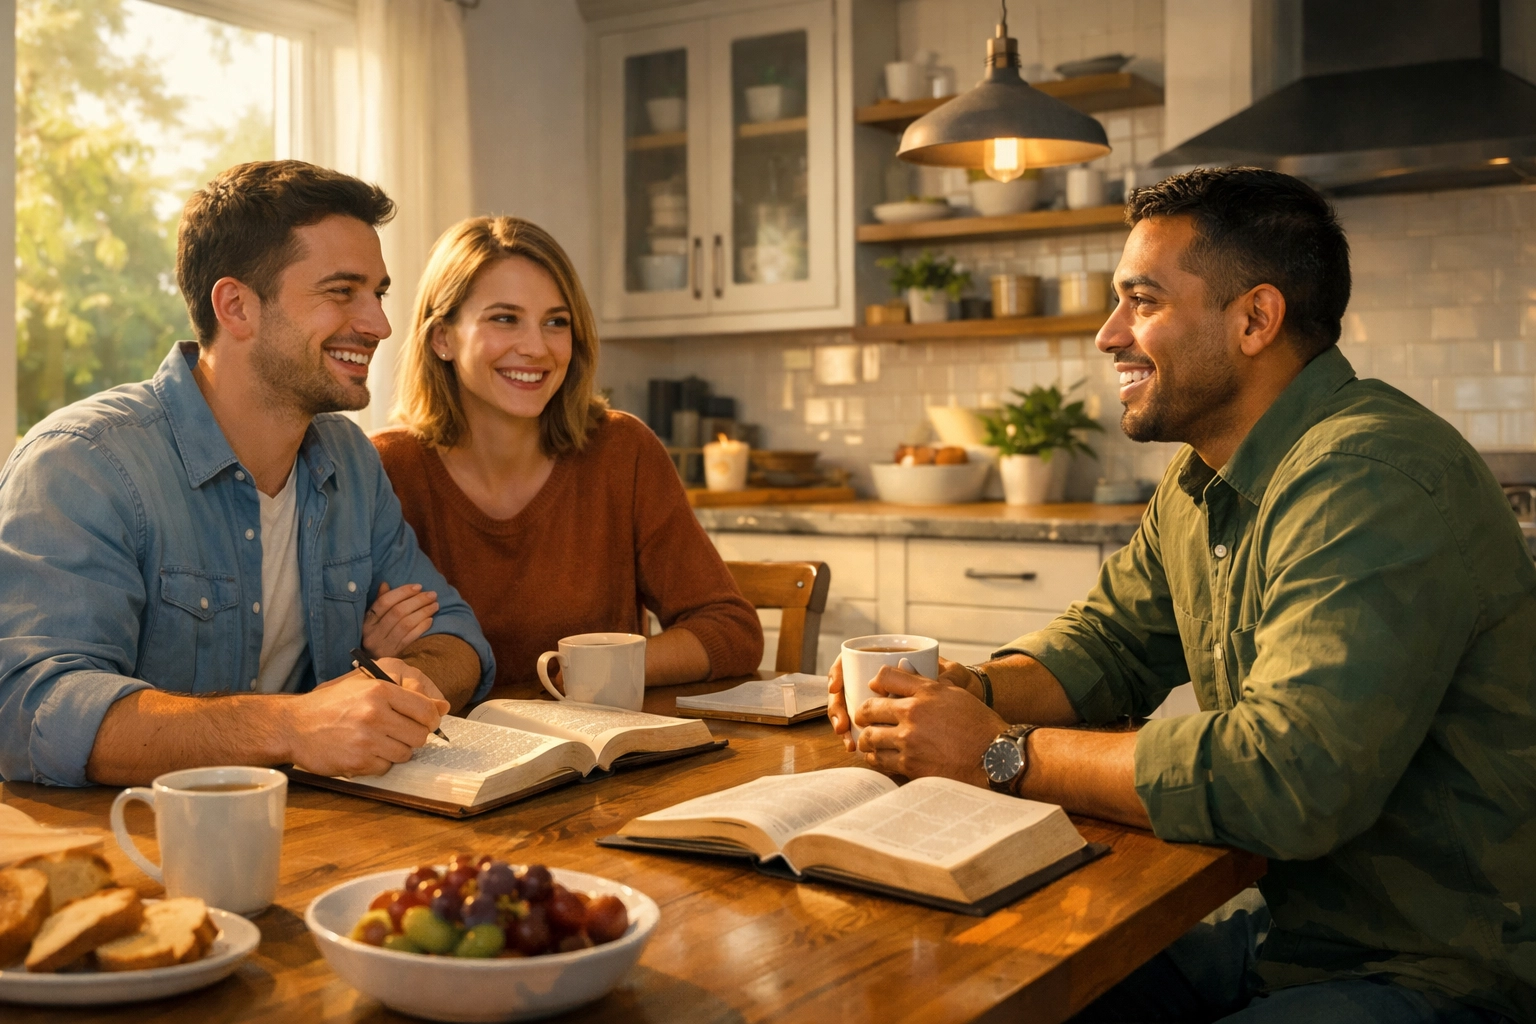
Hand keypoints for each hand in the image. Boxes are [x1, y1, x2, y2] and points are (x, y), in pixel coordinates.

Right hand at [283, 669, 449, 777]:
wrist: (293, 726)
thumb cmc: (332, 705)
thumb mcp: (366, 688)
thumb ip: (406, 695)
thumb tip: (443, 706)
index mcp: (380, 690)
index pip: (426, 709)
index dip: (430, 719)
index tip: (425, 723)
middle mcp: (375, 714)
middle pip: (419, 735)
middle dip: (412, 737)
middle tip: (396, 733)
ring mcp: (366, 740)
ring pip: (405, 754)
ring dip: (395, 751)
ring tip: (376, 742)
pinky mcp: (357, 762)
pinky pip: (385, 768)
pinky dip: (378, 763)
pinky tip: (363, 752)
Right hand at [361, 582, 437, 657]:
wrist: (373, 668)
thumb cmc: (376, 636)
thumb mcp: (373, 620)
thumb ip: (379, 602)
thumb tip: (385, 584)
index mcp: (367, 622)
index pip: (384, 602)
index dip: (402, 592)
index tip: (418, 586)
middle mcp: (373, 634)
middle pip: (397, 612)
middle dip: (417, 601)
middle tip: (432, 594)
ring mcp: (383, 646)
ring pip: (405, 624)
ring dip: (423, 612)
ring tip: (435, 605)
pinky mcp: (394, 655)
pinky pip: (410, 638)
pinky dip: (421, 628)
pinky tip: (431, 620)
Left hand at [854, 664, 1007, 786]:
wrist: (995, 758)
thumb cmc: (979, 725)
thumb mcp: (955, 694)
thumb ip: (927, 686)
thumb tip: (903, 677)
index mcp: (926, 692)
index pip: (886, 676)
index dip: (876, 682)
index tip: (874, 690)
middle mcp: (913, 713)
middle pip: (869, 708)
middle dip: (862, 714)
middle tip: (863, 718)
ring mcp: (909, 740)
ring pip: (870, 737)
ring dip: (867, 738)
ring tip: (869, 740)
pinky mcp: (910, 764)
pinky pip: (879, 760)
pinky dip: (875, 758)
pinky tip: (879, 756)